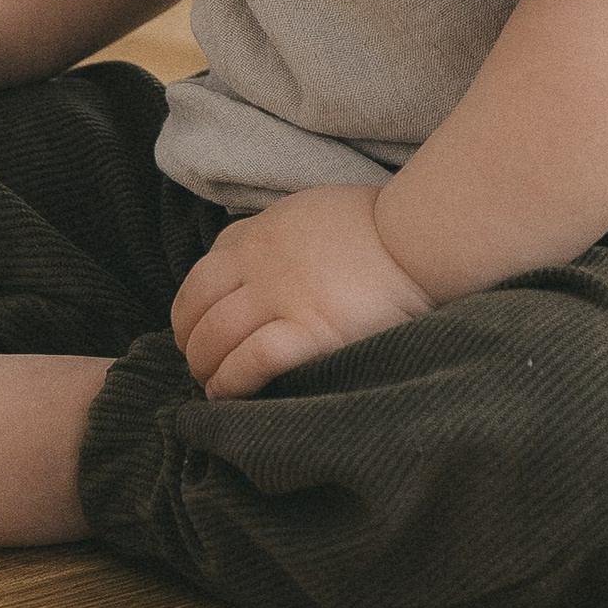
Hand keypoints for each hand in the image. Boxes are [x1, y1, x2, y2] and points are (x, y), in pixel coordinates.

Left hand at [168, 183, 433, 398]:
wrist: (417, 239)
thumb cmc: (375, 228)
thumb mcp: (310, 213)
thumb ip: (278, 238)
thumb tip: (261, 268)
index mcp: (262, 232)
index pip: (205, 270)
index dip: (192, 305)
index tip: (196, 327)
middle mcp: (262, 261)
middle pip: (199, 305)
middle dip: (189, 339)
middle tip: (196, 363)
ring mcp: (283, 296)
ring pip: (215, 335)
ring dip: (203, 365)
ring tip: (208, 384)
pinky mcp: (310, 332)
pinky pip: (251, 361)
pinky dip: (229, 381)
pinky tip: (226, 394)